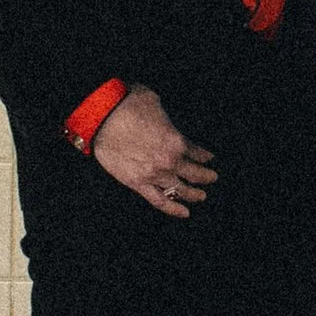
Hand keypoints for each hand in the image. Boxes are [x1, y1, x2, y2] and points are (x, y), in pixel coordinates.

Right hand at [91, 88, 217, 220]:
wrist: (103, 117)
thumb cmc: (129, 104)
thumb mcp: (156, 102)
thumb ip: (164, 115)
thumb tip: (161, 116)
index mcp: (177, 140)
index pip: (196, 151)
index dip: (204, 155)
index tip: (209, 158)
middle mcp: (170, 161)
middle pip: (194, 173)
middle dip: (205, 176)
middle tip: (212, 178)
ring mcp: (155, 175)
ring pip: (180, 190)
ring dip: (194, 194)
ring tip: (201, 196)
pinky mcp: (137, 184)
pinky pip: (160, 201)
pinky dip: (173, 209)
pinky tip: (184, 213)